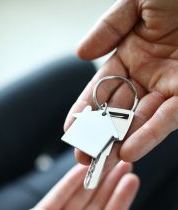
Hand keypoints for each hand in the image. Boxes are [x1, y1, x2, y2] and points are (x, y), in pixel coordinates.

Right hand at [0, 162, 144, 209]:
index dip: (121, 200)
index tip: (131, 179)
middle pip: (96, 208)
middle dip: (110, 185)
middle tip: (122, 161)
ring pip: (79, 199)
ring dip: (92, 180)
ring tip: (105, 160)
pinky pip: (58, 197)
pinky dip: (69, 183)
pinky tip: (80, 169)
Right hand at [65, 0, 177, 164]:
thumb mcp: (136, 2)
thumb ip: (108, 27)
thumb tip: (80, 54)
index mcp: (131, 54)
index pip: (101, 89)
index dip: (85, 110)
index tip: (71, 130)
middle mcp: (147, 75)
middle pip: (118, 111)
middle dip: (100, 136)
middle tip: (83, 157)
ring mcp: (168, 86)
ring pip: (139, 121)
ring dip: (120, 143)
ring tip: (100, 163)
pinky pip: (167, 119)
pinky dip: (149, 135)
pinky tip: (129, 152)